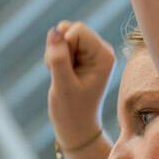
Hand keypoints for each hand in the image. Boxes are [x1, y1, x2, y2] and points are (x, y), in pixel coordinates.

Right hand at [44, 19, 114, 141]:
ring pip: (64, 36)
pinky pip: (62, 45)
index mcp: (104, 55)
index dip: (63, 46)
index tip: (63, 70)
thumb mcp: (62, 85)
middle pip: (70, 30)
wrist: (76, 129)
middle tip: (60, 74)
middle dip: (58, 49)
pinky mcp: (82, 57)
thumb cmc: (71, 111)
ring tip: (61, 76)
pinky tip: (60, 75)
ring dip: (55, 54)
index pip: (77, 30)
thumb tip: (54, 30)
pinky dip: (55, 58)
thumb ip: (58, 58)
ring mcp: (92, 53)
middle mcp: (101, 50)